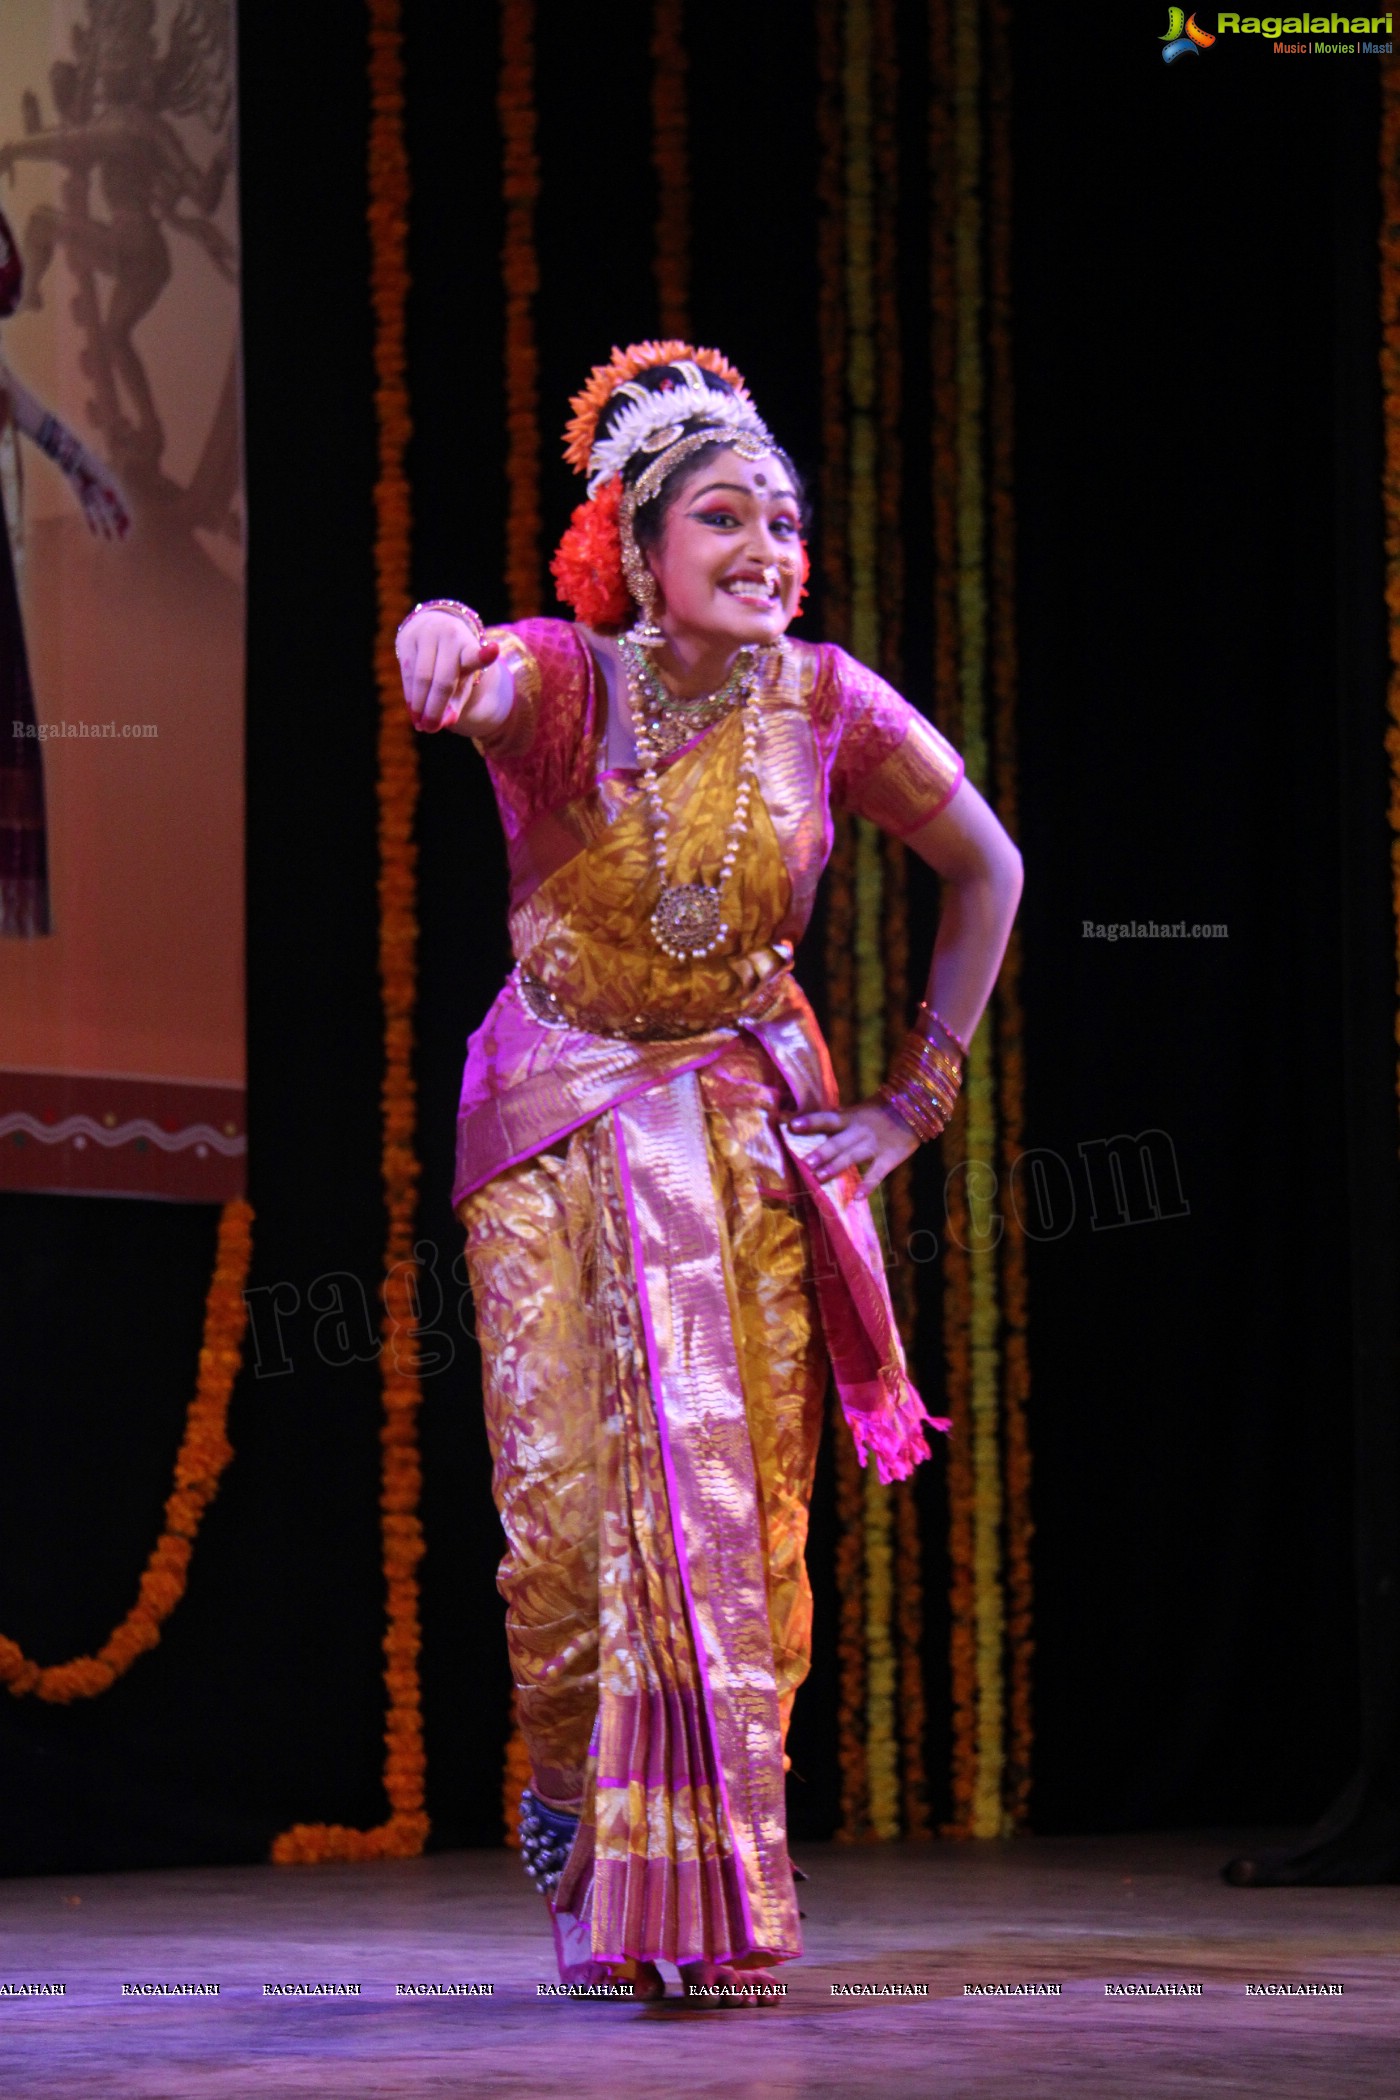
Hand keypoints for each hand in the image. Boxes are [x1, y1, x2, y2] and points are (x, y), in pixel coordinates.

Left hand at [73, 461, 129, 539]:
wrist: (74, 459)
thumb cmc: (91, 466)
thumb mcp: (103, 481)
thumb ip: (110, 493)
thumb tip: (117, 505)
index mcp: (115, 490)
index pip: (124, 509)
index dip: (127, 522)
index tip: (127, 533)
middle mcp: (106, 495)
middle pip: (116, 514)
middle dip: (120, 527)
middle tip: (122, 540)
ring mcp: (95, 497)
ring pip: (103, 516)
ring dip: (107, 527)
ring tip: (110, 539)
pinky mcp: (84, 498)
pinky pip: (89, 513)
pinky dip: (92, 523)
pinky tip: (95, 533)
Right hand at [397, 610, 498, 732]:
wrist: (434, 625)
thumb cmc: (453, 660)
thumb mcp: (461, 679)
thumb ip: (456, 702)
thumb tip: (445, 723)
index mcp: (469, 647)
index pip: (476, 655)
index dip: (484, 655)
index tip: (493, 650)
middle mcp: (450, 637)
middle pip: (442, 680)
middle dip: (435, 708)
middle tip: (431, 729)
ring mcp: (427, 634)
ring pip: (421, 678)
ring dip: (419, 705)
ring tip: (420, 725)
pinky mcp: (407, 638)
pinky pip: (407, 673)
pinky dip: (410, 695)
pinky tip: (413, 710)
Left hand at [785, 1099, 917, 1195]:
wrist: (915, 1109)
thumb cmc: (880, 1110)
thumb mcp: (859, 1110)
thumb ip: (839, 1119)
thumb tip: (812, 1122)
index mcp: (850, 1117)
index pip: (827, 1119)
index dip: (810, 1122)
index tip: (791, 1125)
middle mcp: (859, 1131)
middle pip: (838, 1142)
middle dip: (822, 1152)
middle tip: (805, 1162)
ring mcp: (874, 1145)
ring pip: (852, 1157)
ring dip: (835, 1167)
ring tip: (818, 1177)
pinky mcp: (889, 1158)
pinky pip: (876, 1173)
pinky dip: (867, 1185)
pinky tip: (857, 1198)